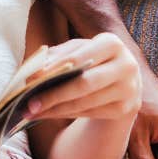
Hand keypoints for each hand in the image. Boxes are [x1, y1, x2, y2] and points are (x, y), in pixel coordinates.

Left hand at [23, 32, 141, 122]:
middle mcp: (126, 66)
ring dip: (55, 109)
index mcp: (112, 44)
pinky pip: (89, 113)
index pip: (78, 58)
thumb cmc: (94, 61)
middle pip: (84, 83)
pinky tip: (48, 114)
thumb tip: (34, 72)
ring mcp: (128, 89)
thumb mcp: (78, 50)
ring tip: (33, 111)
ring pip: (85, 102)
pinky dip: (65, 114)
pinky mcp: (125, 109)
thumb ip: (57, 56)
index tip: (30, 80)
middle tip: (29, 104)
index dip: (53, 70)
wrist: (123, 80)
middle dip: (53, 95)